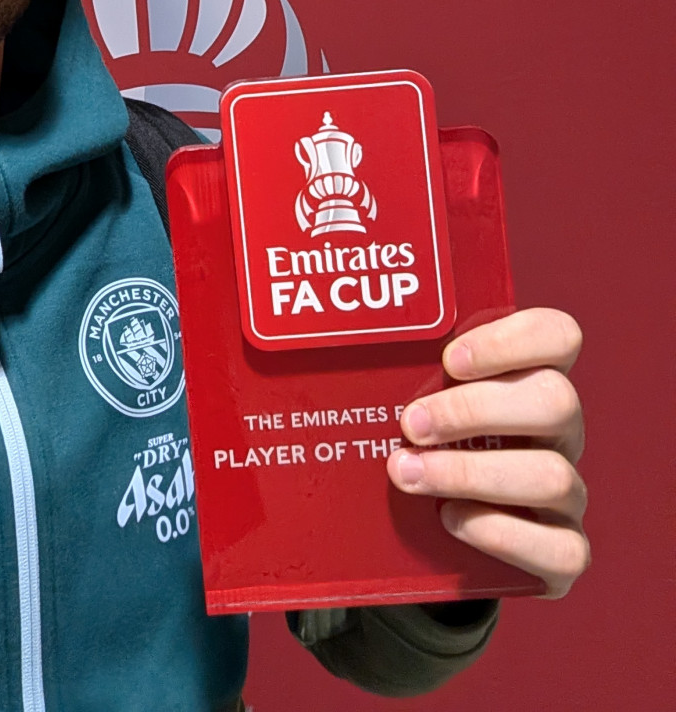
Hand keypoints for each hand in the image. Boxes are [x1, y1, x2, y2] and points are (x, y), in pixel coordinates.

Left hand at [387, 307, 588, 596]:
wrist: (425, 534)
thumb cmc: (415, 444)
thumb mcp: (407, 396)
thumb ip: (394, 367)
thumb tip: (320, 336)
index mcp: (530, 378)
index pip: (558, 336)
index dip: (513, 339)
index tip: (449, 358)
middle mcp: (558, 431)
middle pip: (557, 400)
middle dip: (473, 410)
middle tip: (410, 423)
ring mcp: (566, 492)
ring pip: (553, 475)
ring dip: (470, 472)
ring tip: (407, 473)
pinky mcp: (564, 550)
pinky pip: (563, 548)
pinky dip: (500, 533)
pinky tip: (451, 520)